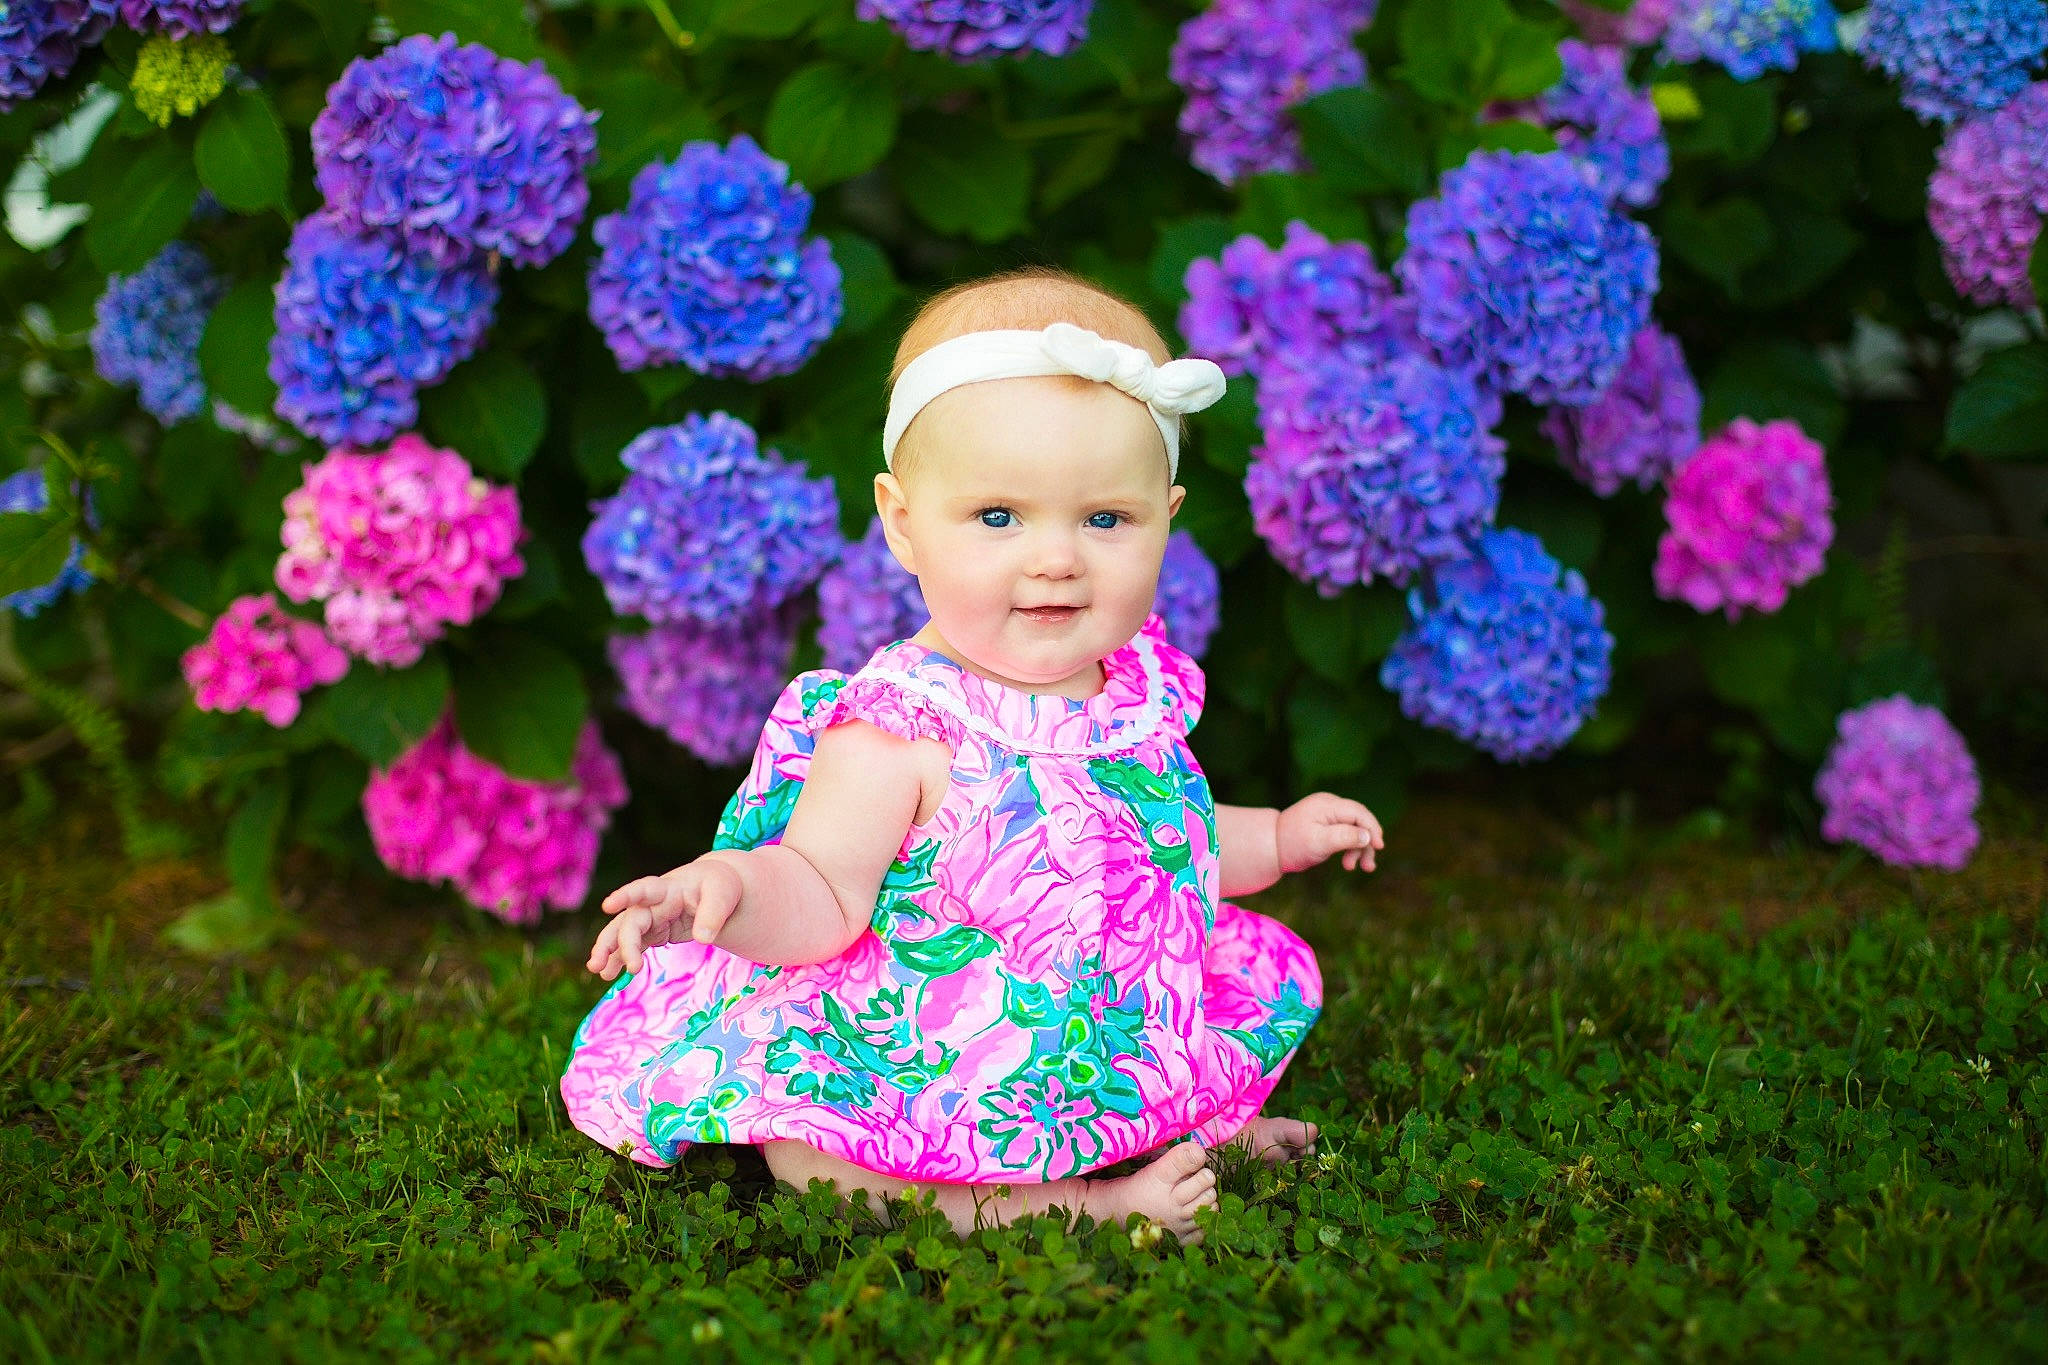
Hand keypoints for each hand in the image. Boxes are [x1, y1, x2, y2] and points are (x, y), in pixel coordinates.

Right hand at [586, 856, 744, 979]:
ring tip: (597, 970)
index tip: (607, 905)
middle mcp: (653, 902)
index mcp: (669, 888)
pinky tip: (609, 973)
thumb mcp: (723, 893)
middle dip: (625, 942)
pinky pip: (634, 945)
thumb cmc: (720, 885)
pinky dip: (620, 958)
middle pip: (632, 920)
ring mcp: (651, 917)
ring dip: (609, 950)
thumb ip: (713, 914)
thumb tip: (704, 938)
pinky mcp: (654, 931)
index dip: (626, 896)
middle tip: (632, 966)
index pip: (645, 889)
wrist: (716, 888)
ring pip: (624, 932)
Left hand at [1276, 792, 1383, 874]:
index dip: (1372, 828)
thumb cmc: (1292, 845)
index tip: (1379, 847)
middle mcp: (1329, 805)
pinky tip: (1348, 863)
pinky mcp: (1326, 824)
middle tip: (1368, 867)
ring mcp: (1328, 814)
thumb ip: (1344, 837)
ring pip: (1354, 829)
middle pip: (1359, 822)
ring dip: (1358, 849)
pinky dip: (1349, 848)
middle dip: (1366, 843)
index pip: (1358, 812)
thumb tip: (1367, 835)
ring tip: (1354, 868)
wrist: (1270, 847)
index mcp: (1327, 804)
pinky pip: (1345, 833)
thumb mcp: (1319, 843)